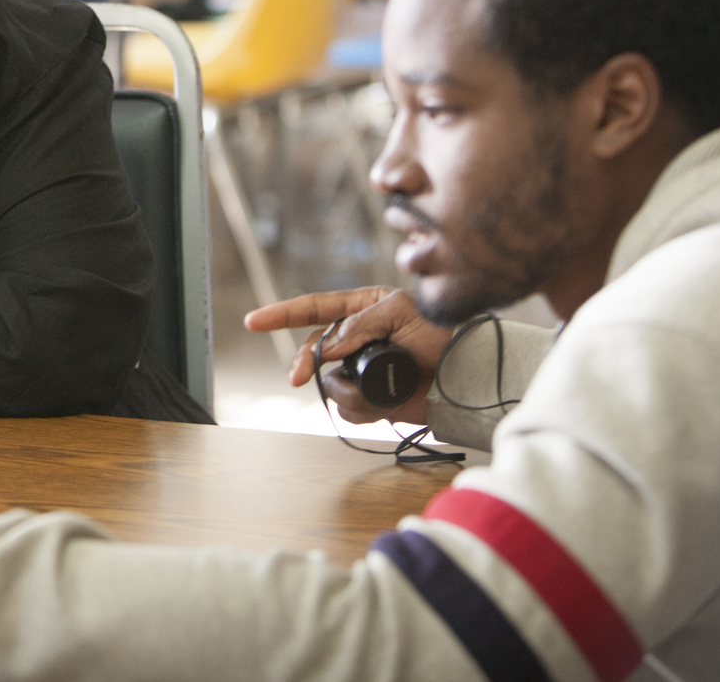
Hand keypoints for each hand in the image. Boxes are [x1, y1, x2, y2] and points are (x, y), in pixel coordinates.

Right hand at [245, 286, 446, 426]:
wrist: (467, 381)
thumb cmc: (443, 338)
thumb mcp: (404, 314)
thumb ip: (362, 324)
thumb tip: (330, 346)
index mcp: (361, 309)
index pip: (314, 308)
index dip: (281, 314)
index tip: (253, 321)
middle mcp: (356, 338)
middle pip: (312, 349)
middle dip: (304, 364)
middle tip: (296, 378)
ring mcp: (360, 369)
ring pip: (328, 382)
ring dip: (345, 391)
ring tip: (374, 396)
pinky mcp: (370, 398)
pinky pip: (345, 408)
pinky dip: (358, 411)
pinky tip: (379, 410)